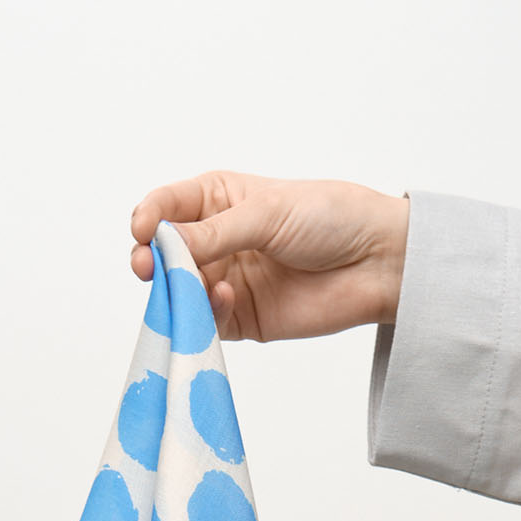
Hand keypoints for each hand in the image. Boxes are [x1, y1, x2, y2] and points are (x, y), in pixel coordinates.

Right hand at [129, 171, 408, 341]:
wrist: (377, 262)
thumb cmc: (331, 218)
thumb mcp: (268, 212)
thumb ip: (216, 233)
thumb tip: (165, 246)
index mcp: (219, 199)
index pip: (167, 206)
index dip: (149, 217)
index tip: (143, 230)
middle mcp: (217, 239)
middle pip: (165, 253)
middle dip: (151, 260)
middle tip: (145, 268)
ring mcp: (227, 279)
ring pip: (180, 290)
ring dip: (175, 291)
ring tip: (183, 288)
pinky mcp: (241, 318)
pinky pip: (208, 321)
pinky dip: (207, 313)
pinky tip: (226, 299)